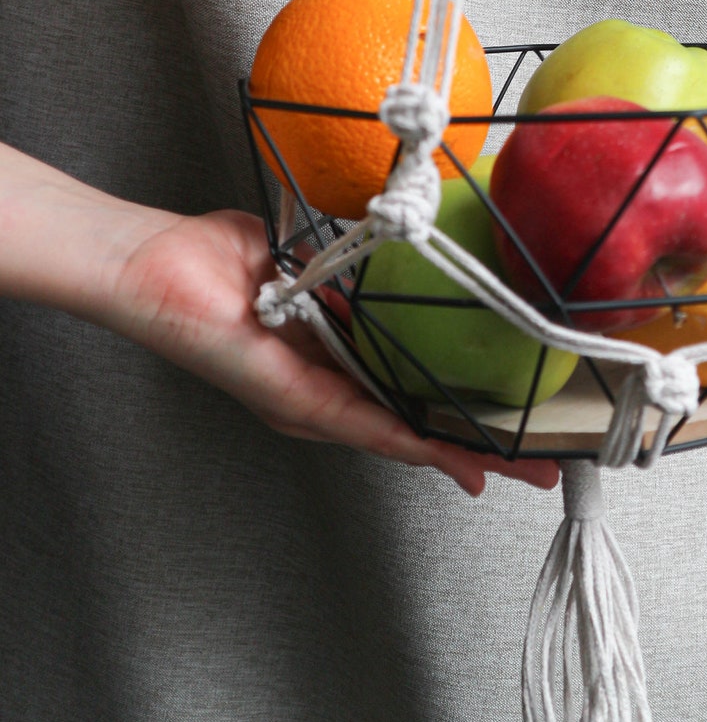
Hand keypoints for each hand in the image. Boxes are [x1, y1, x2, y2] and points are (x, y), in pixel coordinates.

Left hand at [0, 144, 558, 497]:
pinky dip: (404, 439)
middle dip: (478, 448)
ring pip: (398, 435)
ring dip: (457, 452)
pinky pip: (357, 422)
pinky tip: (443, 452)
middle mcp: (322, 392)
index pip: (407, 391)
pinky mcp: (288, 399)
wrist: (154, 264)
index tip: (510, 425)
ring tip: (511, 468)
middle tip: (538, 464)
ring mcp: (307, 402)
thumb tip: (392, 253)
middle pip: (414, 426)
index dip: (460, 413)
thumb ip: (348, 269)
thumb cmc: (211, 259)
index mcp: (328, 359)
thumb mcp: (305, 260)